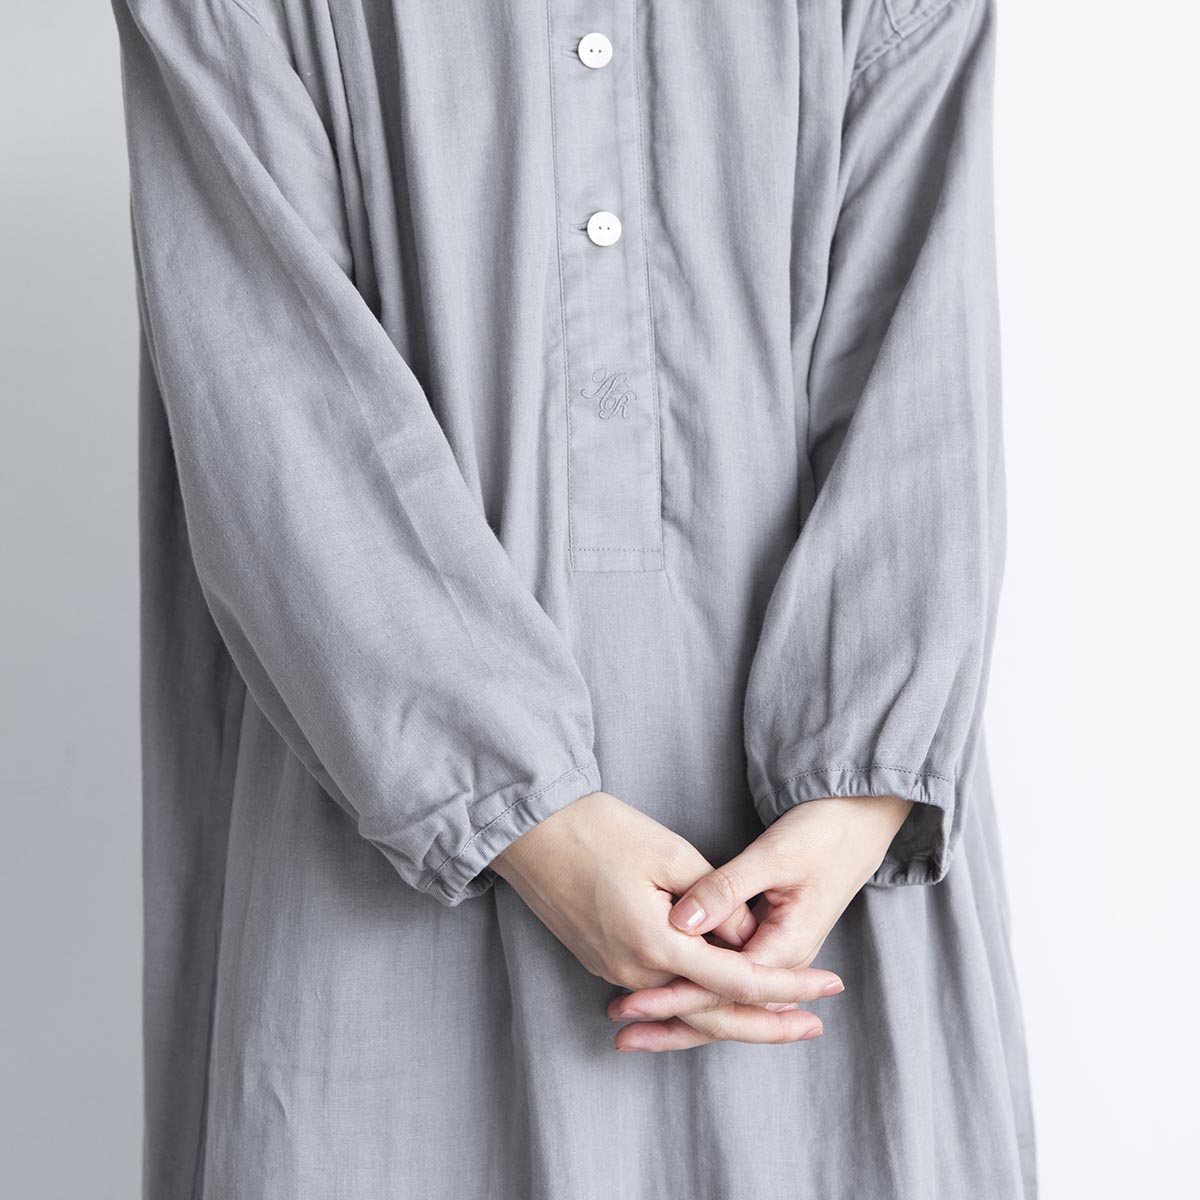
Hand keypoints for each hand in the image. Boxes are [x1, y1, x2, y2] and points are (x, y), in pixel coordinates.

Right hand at [491, 791, 844, 1011]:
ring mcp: (614, 970)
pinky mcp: (603, 960)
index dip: (788, 987)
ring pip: (687, 1001)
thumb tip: (748, 938)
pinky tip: (726, 990)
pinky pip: (661, 987)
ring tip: (783, 1011)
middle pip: (713, 1011)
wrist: (528, 830)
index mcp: (654, 945)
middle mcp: (633, 971)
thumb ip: (717, 900)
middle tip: (816, 1024)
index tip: (830, 986)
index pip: (736, 981)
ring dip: (734, 1006)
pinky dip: (698, 992)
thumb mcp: (670, 852)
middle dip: (769, 1022)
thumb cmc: (598, 829)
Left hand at [607, 794, 913, 1050]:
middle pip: (723, 1008)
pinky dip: (694, 991)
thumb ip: (727, 889)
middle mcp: (784, 960)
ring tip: (629, 1031)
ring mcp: (777, 955)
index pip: (724, 987)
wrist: (860, 820)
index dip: (676, 997)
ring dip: (678, 1016)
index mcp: (788, 946)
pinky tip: (660, 997)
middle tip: (619, 1035)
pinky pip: (728, 980)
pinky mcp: (768, 941)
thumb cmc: (822, 833)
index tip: (634, 1003)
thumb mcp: (774, 855)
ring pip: (723, 999)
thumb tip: (681, 922)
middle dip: (671, 1023)